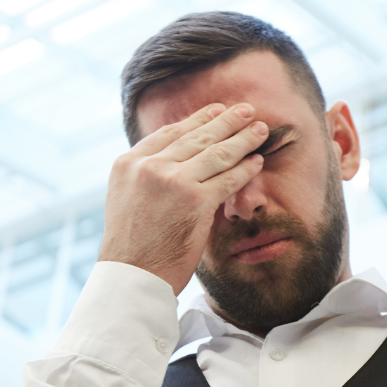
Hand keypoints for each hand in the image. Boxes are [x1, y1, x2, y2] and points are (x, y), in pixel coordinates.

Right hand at [98, 102, 267, 293]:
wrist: (132, 277)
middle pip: (196, 137)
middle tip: (247, 110)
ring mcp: (172, 181)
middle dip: (226, 121)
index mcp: (128, 163)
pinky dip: (246, 169)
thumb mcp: (126, 199)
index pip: (169, 133)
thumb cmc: (133, 247)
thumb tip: (177, 162)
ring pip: (216, 153)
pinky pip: (228, 178)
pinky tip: (257, 161)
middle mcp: (149, 167)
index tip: (216, 110)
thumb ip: (147, 177)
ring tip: (260, 129)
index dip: (197, 120)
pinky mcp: (195, 200)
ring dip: (242, 139)